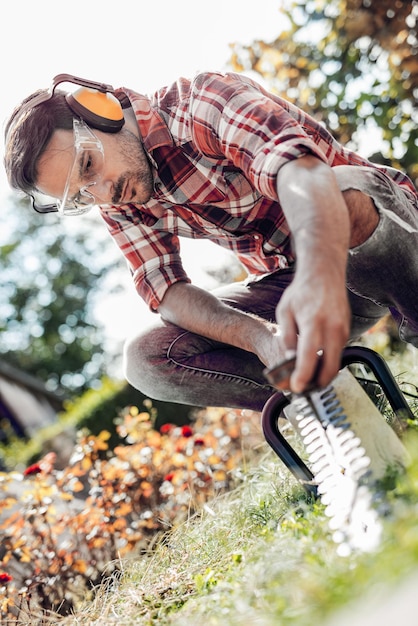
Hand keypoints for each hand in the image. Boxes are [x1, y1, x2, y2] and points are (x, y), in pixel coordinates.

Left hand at [275, 267, 350, 392]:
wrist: (324, 272)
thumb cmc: (301, 292)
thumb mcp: (285, 311)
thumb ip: (287, 336)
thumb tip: (288, 360)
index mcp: (313, 322)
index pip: (309, 355)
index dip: (303, 375)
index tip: (296, 387)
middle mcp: (332, 327)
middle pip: (330, 366)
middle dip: (317, 383)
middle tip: (304, 389)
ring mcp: (342, 329)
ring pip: (336, 361)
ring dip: (324, 374)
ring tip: (307, 380)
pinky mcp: (347, 329)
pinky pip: (338, 352)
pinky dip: (329, 362)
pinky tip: (316, 364)